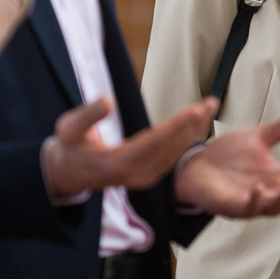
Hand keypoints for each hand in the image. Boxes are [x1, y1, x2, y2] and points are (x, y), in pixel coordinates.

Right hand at [43, 96, 218, 197]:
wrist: (68, 173)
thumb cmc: (69, 146)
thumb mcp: (69, 128)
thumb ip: (88, 115)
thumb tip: (107, 101)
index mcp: (119, 163)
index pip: (155, 142)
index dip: (176, 126)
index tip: (195, 110)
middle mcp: (136, 174)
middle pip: (171, 148)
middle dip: (193, 125)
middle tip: (211, 103)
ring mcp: (143, 178)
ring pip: (175, 154)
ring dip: (194, 131)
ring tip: (209, 109)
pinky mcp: (147, 176)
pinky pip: (171, 158)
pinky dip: (186, 141)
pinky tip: (196, 126)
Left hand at [173, 104, 279, 217]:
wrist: (196, 164)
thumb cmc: (229, 156)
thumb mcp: (262, 136)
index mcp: (278, 178)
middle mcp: (268, 193)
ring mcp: (251, 202)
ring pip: (272, 207)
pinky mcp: (231, 206)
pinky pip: (245, 207)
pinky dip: (254, 201)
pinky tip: (260, 192)